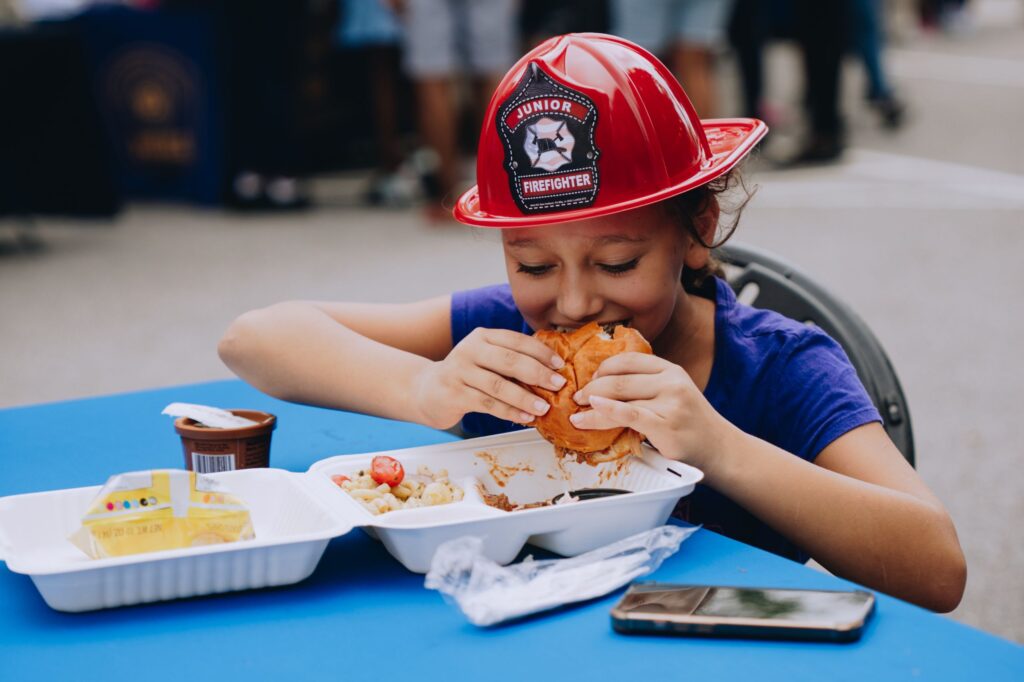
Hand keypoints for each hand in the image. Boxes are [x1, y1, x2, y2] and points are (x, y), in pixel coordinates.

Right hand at [413, 328, 566, 429]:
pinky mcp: (454, 394)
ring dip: (525, 397)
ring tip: (544, 407)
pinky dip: (510, 412)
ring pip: (499, 385)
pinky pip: (488, 404)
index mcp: (482, 336)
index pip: (516, 341)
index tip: (560, 365)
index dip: (541, 352)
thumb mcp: (486, 359)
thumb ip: (511, 360)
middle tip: (558, 384)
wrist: (427, 390)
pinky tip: (525, 417)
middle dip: (537, 373)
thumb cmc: (467, 375)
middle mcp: (469, 350)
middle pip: (509, 361)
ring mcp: (459, 372)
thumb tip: (552, 370)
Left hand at [569, 353, 732, 470]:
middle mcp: (671, 382)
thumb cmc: (692, 424)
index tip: (589, 380)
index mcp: (670, 370)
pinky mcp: (666, 425)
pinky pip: (628, 415)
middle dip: (591, 388)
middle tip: (578, 398)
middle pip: (618, 378)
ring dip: (591, 406)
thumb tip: (603, 386)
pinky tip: (590, 415)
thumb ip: (647, 386)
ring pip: (619, 398)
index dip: (602, 368)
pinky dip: (605, 413)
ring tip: (577, 415)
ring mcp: (670, 403)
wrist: (720, 450)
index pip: (628, 360)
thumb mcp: (674, 394)